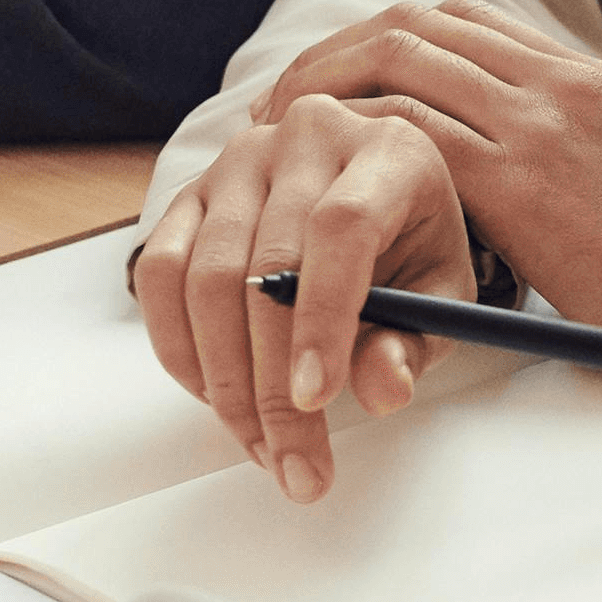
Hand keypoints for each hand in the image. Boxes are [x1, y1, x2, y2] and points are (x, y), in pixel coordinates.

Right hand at [136, 84, 480, 503]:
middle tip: (293, 463)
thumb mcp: (441, 296)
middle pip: (266, 266)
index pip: (340, 228)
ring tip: (261, 445)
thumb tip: (381, 390)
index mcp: (387, 151)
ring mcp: (238, 162)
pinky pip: (160, 274)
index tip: (317, 401)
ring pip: (205, 277)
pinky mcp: (190, 194)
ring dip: (225, 380)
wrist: (374, 198)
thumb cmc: (412, 247)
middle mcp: (305, 138)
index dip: (323, 320)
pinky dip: (180, 347)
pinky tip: (215, 395)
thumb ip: (415, 343)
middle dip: (272, 384)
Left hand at [257, 3, 601, 407]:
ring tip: (282, 137)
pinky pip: (410, 135)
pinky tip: (320, 180)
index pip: (456, 17)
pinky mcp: (527, 180)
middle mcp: (559, 81)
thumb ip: (558, 154)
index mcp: (582, 76)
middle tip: (282, 103)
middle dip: (331, 56)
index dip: (377, 39)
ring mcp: (543, 122)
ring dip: (325, 92)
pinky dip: (352, 146)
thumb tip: (487, 176)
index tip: (332, 78)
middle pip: (412, 24)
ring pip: (399, 63)